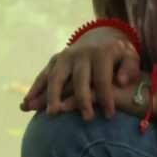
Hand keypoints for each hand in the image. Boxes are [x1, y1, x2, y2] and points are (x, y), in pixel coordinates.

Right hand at [19, 30, 143, 120]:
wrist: (99, 37)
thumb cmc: (118, 55)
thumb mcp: (130, 56)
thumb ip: (130, 67)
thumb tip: (120, 82)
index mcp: (100, 53)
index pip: (103, 78)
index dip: (106, 97)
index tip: (110, 116)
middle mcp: (80, 54)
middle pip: (79, 78)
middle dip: (82, 99)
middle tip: (86, 119)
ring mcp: (64, 57)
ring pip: (56, 77)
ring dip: (52, 95)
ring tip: (51, 113)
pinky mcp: (54, 61)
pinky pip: (43, 76)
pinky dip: (35, 90)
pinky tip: (26, 104)